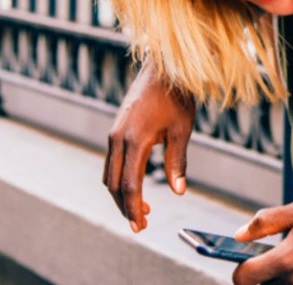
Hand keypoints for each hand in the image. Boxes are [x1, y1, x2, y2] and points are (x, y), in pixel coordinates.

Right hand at [102, 63, 195, 231]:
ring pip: (110, 174)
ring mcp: (114, 134)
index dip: (134, 208)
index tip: (141, 225)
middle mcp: (117, 139)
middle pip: (114, 185)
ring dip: (121, 194)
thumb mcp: (182, 130)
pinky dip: (119, 179)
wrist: (163, 68)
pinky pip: (112, 162)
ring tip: (141, 209)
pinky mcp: (116, 129)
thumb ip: (177, 162)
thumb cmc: (176, 97)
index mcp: (134, 140)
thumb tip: (178, 192)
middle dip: (126, 207)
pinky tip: (134, 185)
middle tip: (141, 224)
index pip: (129, 185)